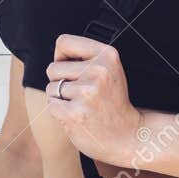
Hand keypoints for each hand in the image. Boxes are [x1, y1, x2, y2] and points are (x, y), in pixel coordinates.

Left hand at [43, 33, 143, 168]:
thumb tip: (56, 52)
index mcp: (107, 55)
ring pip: (51, 87)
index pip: (63, 42)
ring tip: (82, 105)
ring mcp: (86, 93)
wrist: (127, 135)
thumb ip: (86, 57)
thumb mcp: (109, 70)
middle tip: (82, 94)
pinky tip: (78, 116)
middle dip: (61, 81)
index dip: (62, 57)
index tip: (74, 70)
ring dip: (61, 99)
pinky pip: (51, 105)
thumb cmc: (112, 102)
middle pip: (53, 68)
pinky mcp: (75, 113)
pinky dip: (59, 112)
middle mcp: (98, 71)